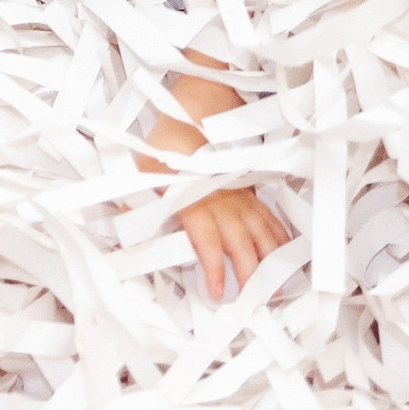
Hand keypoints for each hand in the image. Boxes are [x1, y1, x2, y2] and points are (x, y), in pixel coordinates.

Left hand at [138, 37, 290, 298]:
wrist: (200, 106)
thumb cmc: (168, 140)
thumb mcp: (142, 170)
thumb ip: (134, 202)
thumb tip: (121, 227)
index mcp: (198, 201)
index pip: (210, 243)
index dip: (214, 270)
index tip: (216, 292)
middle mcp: (224, 203)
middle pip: (243, 246)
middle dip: (252, 276)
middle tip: (256, 303)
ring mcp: (242, 196)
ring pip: (263, 235)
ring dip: (271, 262)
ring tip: (277, 289)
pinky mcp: (251, 189)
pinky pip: (271, 218)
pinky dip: (281, 238)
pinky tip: (287, 254)